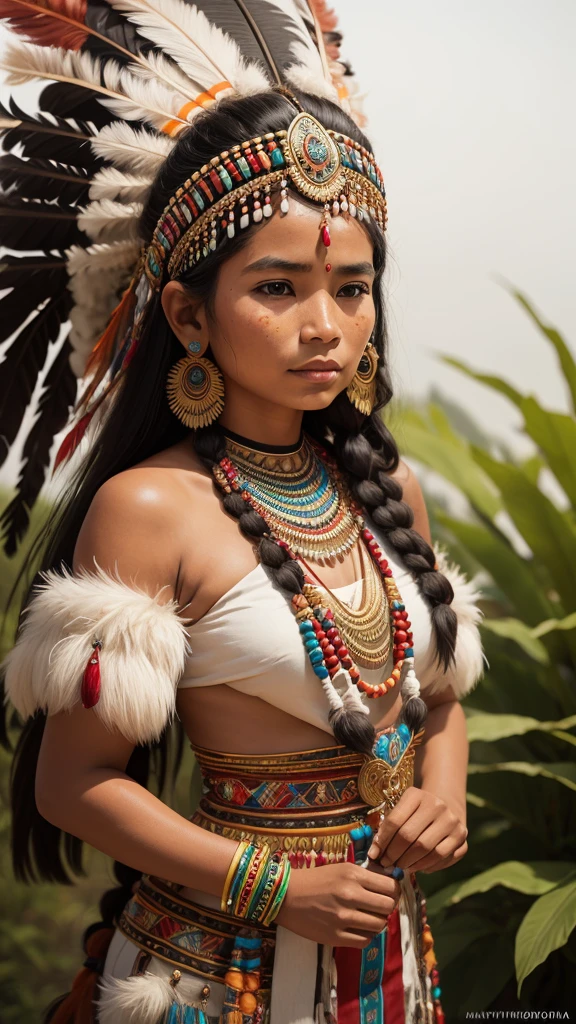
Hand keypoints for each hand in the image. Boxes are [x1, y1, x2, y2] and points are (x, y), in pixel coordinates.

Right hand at [274, 860, 401, 947]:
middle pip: (388, 907)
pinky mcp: (335, 937)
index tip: (389, 894)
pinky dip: (367, 936)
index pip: (390, 886)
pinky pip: (365, 941)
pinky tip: (359, 929)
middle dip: (387, 907)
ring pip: (379, 925)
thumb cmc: (315, 879)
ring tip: (368, 918)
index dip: (394, 891)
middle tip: (379, 907)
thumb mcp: (342, 869)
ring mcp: (343, 918)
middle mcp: (350, 895)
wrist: (286, 896)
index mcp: (353, 875)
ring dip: (377, 922)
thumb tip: (391, 886)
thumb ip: (366, 877)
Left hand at [367, 786, 467, 873]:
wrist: (446, 806)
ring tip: (401, 866)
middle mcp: (437, 805)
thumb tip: (375, 854)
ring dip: (410, 863)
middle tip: (387, 864)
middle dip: (394, 854)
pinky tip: (417, 866)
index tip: (374, 854)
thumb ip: (387, 828)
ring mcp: (452, 821)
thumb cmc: (415, 813)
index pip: (395, 821)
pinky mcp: (462, 837)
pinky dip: (427, 866)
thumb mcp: (401, 810)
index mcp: (417, 795)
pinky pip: (442, 858)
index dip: (382, 841)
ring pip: (427, 850)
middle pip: (410, 837)